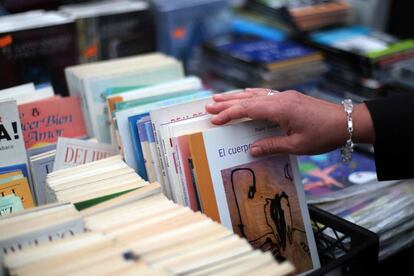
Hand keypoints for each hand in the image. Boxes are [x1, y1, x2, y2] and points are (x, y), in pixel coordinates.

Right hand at [206, 88, 373, 155]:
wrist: (347, 121)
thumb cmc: (324, 135)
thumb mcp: (297, 146)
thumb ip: (272, 146)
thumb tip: (251, 149)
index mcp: (280, 109)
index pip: (247, 109)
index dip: (229, 114)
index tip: (214, 119)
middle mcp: (279, 98)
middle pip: (247, 98)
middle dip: (227, 102)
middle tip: (208, 105)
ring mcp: (284, 96)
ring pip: (255, 94)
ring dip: (236, 97)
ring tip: (219, 98)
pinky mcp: (289, 98)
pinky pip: (264, 94)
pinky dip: (250, 95)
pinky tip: (245, 95)